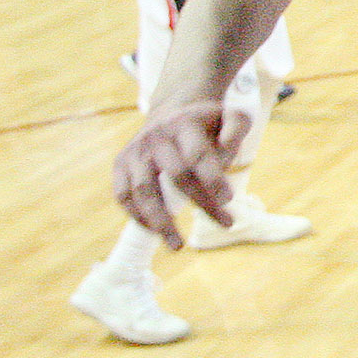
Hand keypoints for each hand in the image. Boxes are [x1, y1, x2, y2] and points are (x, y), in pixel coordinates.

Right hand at [112, 100, 250, 244]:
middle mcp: (156, 138)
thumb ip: (237, 127)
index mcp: (184, 124)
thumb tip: (227, 146)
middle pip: (177, 175)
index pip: (197, 155)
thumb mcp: (229, 115)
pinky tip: (155, 232)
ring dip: (160, 221)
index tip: (229, 200)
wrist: (169, 112)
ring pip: (143, 190)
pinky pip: (123, 195)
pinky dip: (137, 216)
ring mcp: (135, 152)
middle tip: (226, 223)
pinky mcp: (120, 165)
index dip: (212, 178)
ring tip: (177, 246)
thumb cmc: (206, 123)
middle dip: (202, 201)